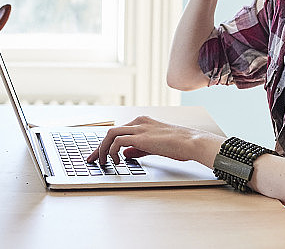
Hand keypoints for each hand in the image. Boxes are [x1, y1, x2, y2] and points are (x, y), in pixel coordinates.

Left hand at [85, 116, 224, 167]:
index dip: (106, 144)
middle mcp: (138, 122)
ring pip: (110, 134)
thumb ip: (138, 149)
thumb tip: (124, 154)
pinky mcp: (140, 137)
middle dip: (98, 147)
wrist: (192, 142)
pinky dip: (113, 151)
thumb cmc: (179, 145)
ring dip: (103, 149)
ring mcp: (139, 128)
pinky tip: (117, 162)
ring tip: (103, 163)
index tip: (98, 155)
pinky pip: (118, 142)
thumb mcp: (155, 147)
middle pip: (110, 132)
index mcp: (143, 122)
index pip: (118, 131)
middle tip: (92, 160)